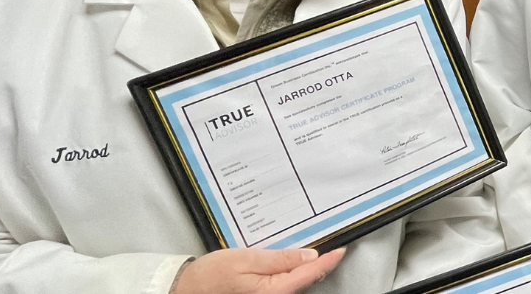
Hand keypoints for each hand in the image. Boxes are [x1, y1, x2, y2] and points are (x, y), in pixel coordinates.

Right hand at [171, 247, 345, 293]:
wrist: (188, 290)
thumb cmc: (211, 276)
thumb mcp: (245, 259)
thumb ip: (279, 258)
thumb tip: (309, 256)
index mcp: (274, 290)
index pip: (311, 273)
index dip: (330, 259)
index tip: (343, 246)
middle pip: (308, 278)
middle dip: (322, 261)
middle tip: (335, 241)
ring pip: (299, 281)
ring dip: (309, 265)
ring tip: (320, 246)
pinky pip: (287, 282)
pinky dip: (295, 270)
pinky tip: (297, 259)